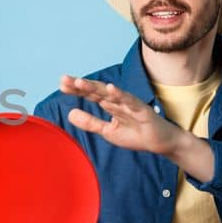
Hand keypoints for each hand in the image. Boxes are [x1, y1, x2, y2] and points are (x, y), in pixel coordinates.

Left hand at [59, 74, 187, 155]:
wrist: (160, 143)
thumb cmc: (135, 135)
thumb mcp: (108, 131)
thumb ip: (90, 123)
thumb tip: (70, 113)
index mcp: (109, 105)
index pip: (90, 94)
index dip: (76, 90)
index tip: (61, 85)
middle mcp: (117, 101)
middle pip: (96, 90)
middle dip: (80, 85)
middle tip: (63, 79)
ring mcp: (129, 104)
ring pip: (109, 93)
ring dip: (95, 87)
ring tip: (79, 82)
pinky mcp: (141, 110)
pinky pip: (129, 100)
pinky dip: (120, 94)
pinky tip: (110, 88)